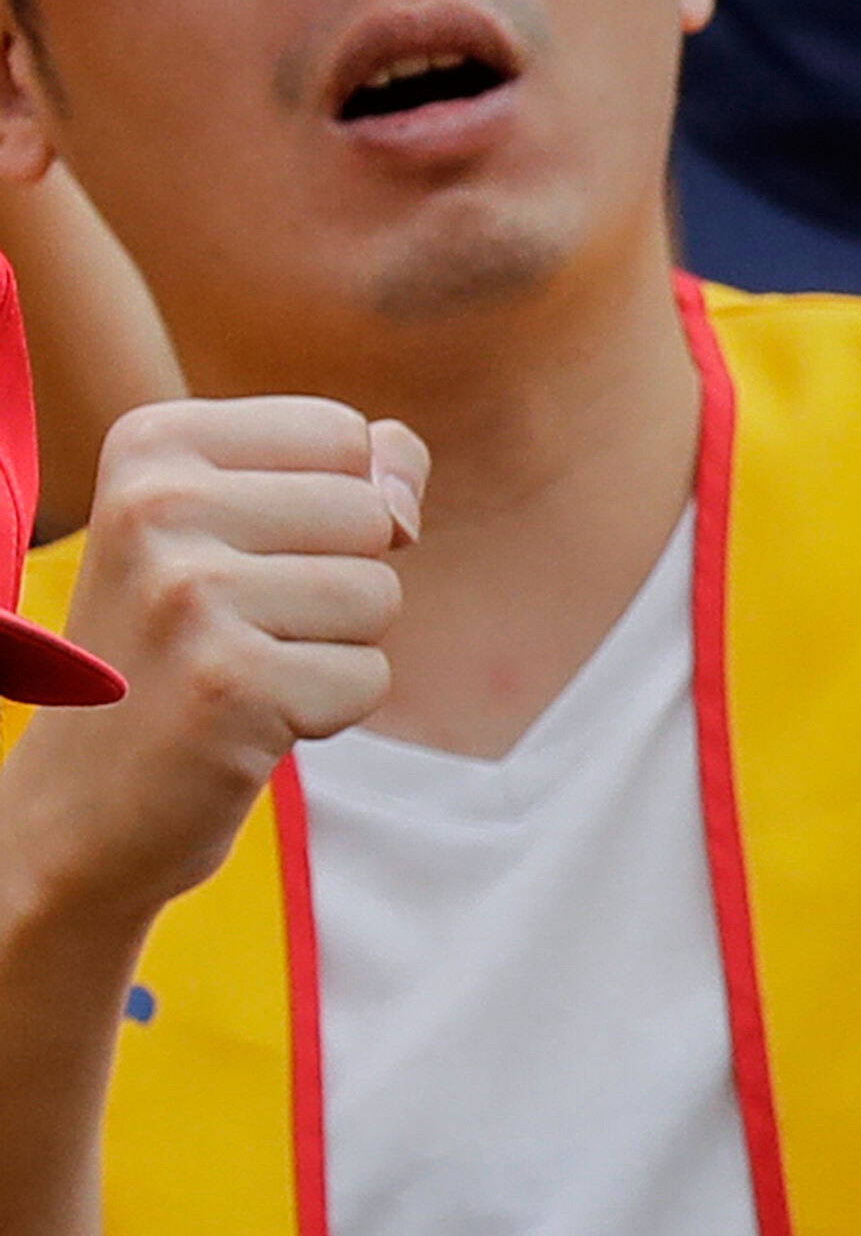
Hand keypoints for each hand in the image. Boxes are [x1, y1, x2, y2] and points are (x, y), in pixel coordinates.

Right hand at [0, 398, 420, 933]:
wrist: (81, 802)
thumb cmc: (179, 650)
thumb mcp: (236, 528)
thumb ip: (346, 471)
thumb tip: (404, 481)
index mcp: (149, 442)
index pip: (343, 434)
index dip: (332, 508)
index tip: (240, 557)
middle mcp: (155, 505)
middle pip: (371, 513)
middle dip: (337, 582)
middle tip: (238, 629)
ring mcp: (186, 595)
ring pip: (379, 594)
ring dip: (334, 648)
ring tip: (242, 670)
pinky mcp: (229, 684)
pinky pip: (369, 676)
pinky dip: (328, 710)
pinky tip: (247, 720)